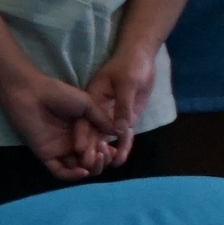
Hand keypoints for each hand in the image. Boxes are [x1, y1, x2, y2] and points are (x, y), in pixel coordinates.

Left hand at [0, 70, 119, 182]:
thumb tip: (120, 134)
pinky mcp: (46, 155)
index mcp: (84, 132)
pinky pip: (60, 172)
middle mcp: (74, 144)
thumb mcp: (87, 103)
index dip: (110, 152)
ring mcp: (60, 150)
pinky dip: (73, 175)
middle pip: (93, 162)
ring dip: (91, 168)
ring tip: (95, 158)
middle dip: (103, 161)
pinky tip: (83, 170)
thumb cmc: (58, 93)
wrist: (30, 92)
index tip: (115, 148)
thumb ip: (102, 119)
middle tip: (104, 152)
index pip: (101, 149)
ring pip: (79, 169)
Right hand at [84, 43, 160, 168]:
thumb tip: (119, 130)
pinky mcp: (124, 119)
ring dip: (106, 151)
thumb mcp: (127, 83)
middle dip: (91, 149)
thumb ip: (123, 106)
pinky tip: (121, 159)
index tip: (81, 152)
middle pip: (92, 133)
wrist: (141, 59)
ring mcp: (111, 116)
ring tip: (110, 164)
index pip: (84, 121)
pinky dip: (122, 146)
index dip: (82, 136)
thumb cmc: (131, 66)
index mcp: (92, 99)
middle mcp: (98, 111)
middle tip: (92, 165)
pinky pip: (122, 136)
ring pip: (106, 138)